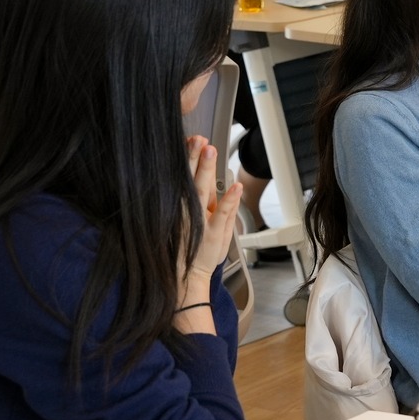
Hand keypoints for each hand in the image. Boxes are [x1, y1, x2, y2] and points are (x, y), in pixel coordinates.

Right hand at [177, 135, 240, 332]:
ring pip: (202, 191)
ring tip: (209, 150)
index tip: (190, 141)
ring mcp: (200, 222)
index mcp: (183, 209)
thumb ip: (191, 202)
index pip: (183, 179)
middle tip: (197, 139)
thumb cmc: (185, 251)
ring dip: (206, 170)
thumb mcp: (184, 225)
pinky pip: (222, 214)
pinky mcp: (213, 234)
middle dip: (194, 158)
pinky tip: (235, 186)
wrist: (185, 280)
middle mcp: (188, 212)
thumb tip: (195, 179)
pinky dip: (229, 200)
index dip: (187, 159)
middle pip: (190, 180)